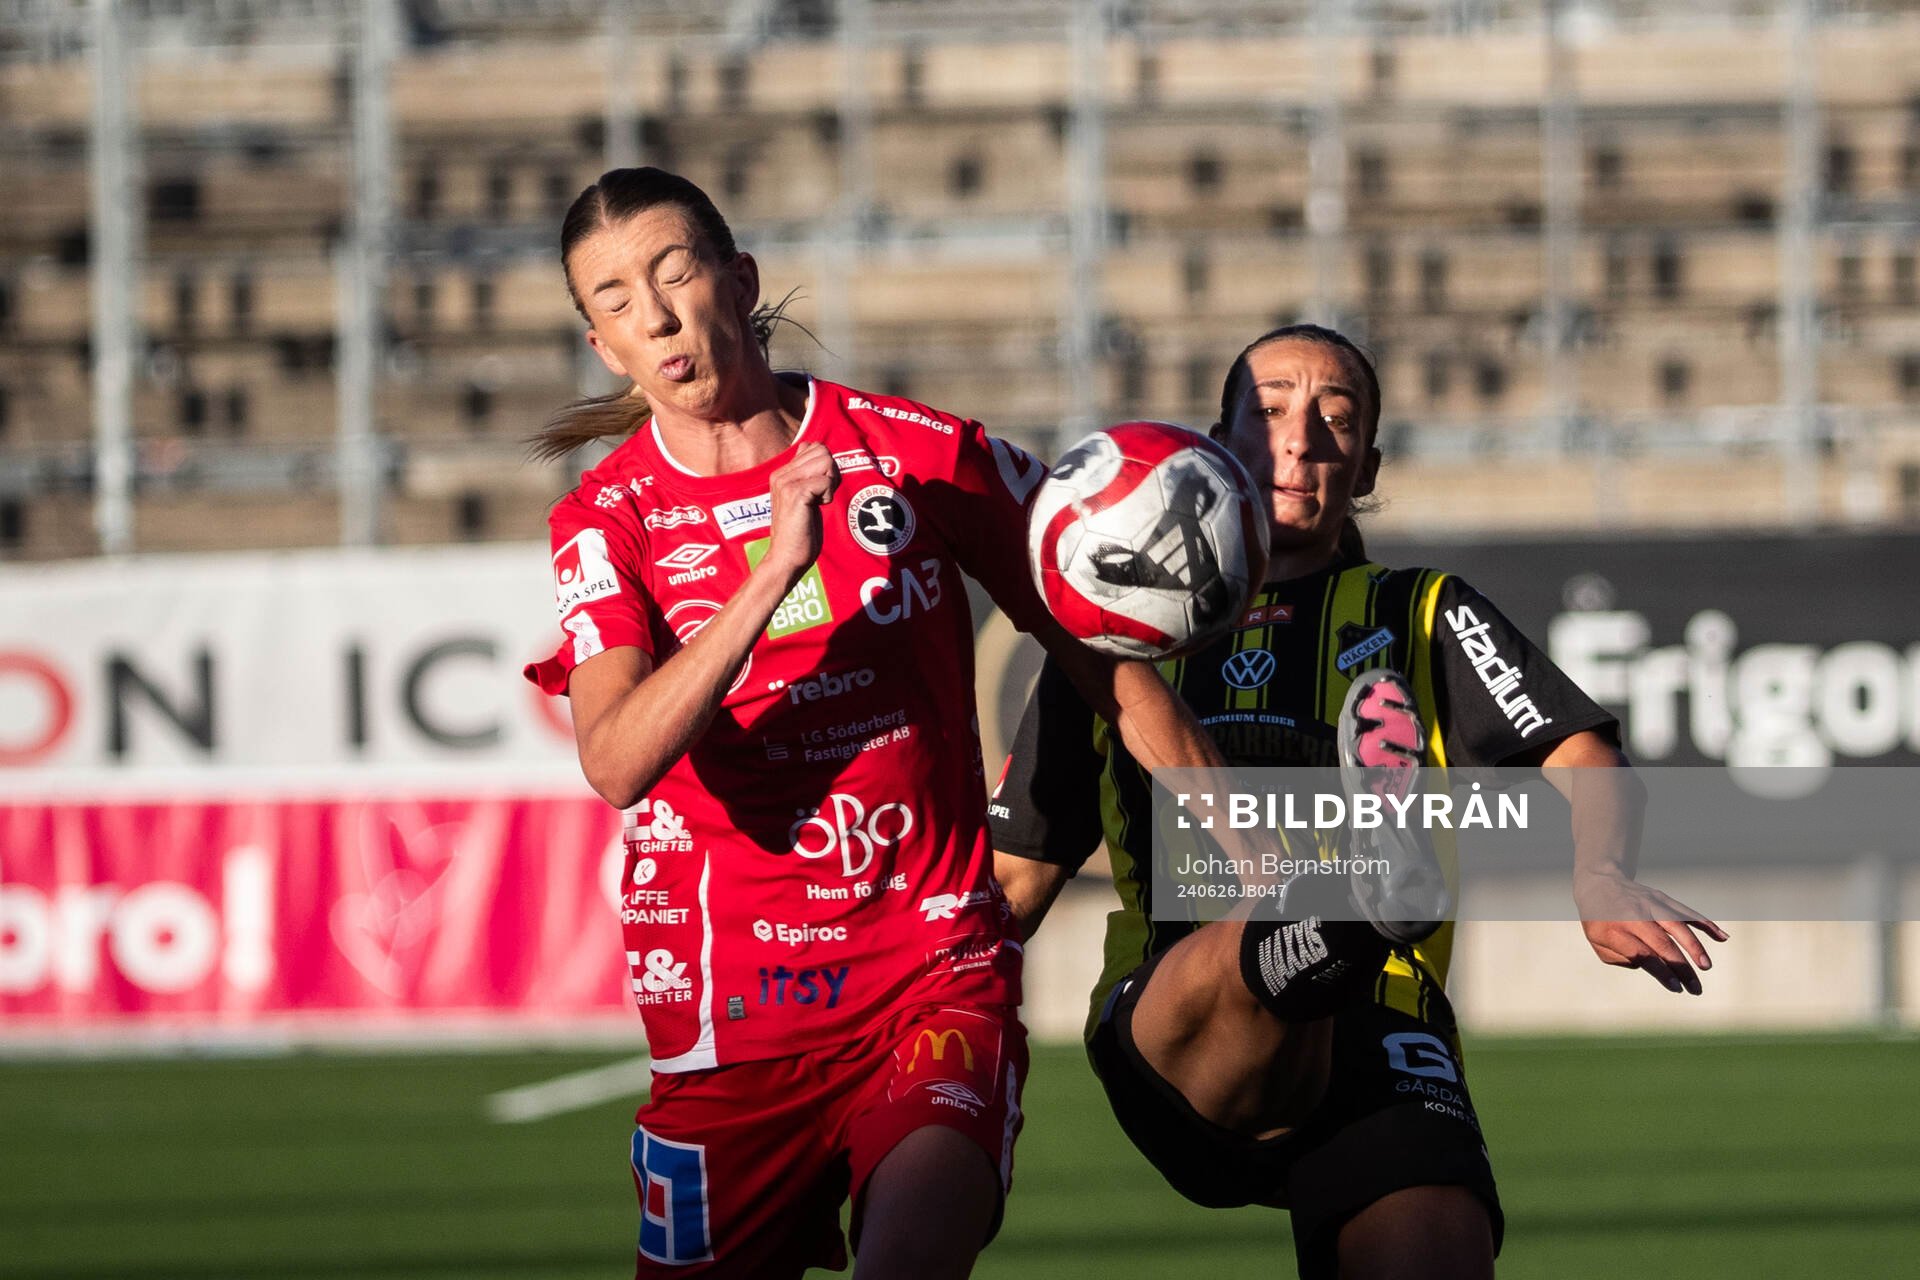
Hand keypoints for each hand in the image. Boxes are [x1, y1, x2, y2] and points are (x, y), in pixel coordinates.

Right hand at [759, 442, 837, 582]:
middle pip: (823, 451)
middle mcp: (781, 474)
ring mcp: (786, 483)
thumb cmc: (799, 532)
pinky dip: (828, 495)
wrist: (786, 557)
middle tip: (822, 495)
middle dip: (832, 473)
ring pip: (826, 461)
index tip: (821, 488)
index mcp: (782, 473)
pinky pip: (826, 481)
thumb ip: (807, 474)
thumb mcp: (803, 497)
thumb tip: (814, 448)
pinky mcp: (795, 493)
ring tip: (819, 500)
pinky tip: (817, 508)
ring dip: (831, 482)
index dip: (827, 466)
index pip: (815, 447)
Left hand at [1576, 873, 1728, 994]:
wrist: (1599, 883)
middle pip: (1662, 944)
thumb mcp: (1598, 943)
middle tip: (1696, 989)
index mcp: (1615, 931)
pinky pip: (1685, 912)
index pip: (1642, 954)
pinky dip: (1705, 924)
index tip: (1676, 988)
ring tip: (1706, 966)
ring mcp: (1649, 905)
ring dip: (1694, 946)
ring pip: (1677, 926)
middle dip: (1681, 968)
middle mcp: (1633, 916)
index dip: (1660, 971)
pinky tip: (1722, 937)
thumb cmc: (1599, 921)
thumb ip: (1622, 958)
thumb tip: (1653, 966)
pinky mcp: (1662, 898)